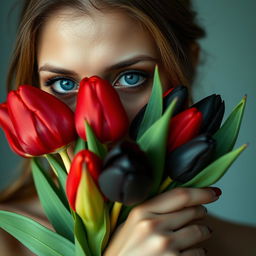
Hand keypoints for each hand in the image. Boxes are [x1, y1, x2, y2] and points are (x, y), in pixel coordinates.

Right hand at [104, 187, 220, 255]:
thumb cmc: (124, 251)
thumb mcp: (130, 224)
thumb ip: (150, 210)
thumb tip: (177, 201)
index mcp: (141, 212)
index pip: (180, 196)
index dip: (201, 192)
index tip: (213, 192)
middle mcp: (153, 227)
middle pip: (193, 211)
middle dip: (200, 212)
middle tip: (200, 213)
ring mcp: (165, 246)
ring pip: (200, 231)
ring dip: (203, 231)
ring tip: (197, 233)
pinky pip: (200, 252)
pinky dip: (199, 251)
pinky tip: (188, 251)